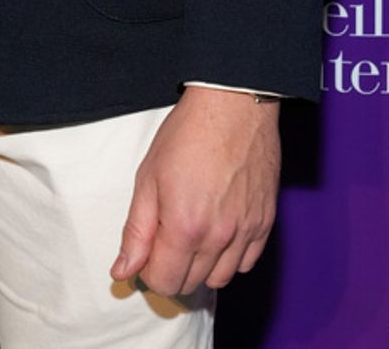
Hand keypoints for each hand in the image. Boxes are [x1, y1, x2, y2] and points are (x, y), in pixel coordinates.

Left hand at [111, 86, 279, 295]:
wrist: (233, 104)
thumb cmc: (188, 133)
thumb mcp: (148, 178)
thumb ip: (136, 231)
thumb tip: (122, 271)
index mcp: (185, 228)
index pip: (164, 282)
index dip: (148, 270)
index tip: (148, 248)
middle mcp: (219, 237)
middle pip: (190, 284)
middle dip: (172, 268)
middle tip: (167, 236)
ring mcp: (246, 231)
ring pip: (220, 279)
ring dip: (201, 267)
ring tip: (193, 234)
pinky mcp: (266, 222)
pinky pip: (247, 263)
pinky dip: (230, 257)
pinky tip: (219, 232)